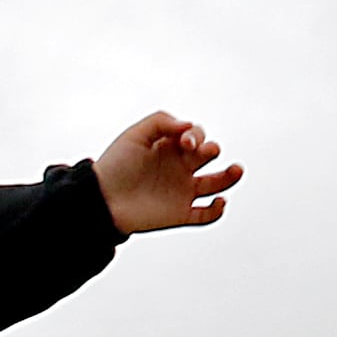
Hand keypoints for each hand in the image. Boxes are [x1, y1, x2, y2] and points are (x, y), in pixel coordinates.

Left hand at [96, 111, 240, 232]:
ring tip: (236, 170)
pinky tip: (219, 201)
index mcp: (171, 148)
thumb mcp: (135, 134)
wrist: (99, 200)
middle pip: (209, 155)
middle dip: (212, 149)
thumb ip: (161, 121)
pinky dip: (218, 210)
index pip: (196, 135)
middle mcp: (179, 168)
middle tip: (201, 152)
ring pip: (217, 183)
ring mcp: (181, 191)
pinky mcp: (179, 214)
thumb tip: (189, 127)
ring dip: (231, 176)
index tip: (184, 142)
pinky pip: (207, 215)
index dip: (197, 135)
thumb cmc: (114, 166)